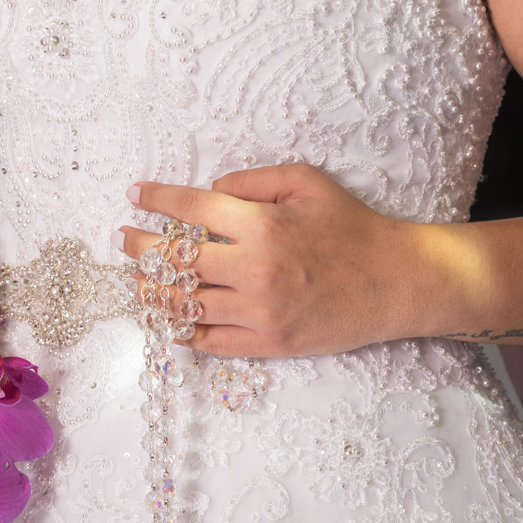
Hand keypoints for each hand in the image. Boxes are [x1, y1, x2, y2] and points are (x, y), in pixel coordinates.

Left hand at [115, 164, 420, 357]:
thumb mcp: (308, 182)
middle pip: (176, 260)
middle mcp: (254, 269)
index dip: (156, 199)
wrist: (397, 282)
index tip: (135, 195)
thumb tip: (212, 188)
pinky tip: (164, 316)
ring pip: (183, 303)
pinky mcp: (267, 343)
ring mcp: (258, 311)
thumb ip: (254, 179)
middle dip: (140, 247)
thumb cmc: (353, 227)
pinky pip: (207, 340)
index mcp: (262, 224)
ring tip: (136, 280)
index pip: (192, 208)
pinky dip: (180, 328)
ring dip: (151, 291)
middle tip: (125, 239)